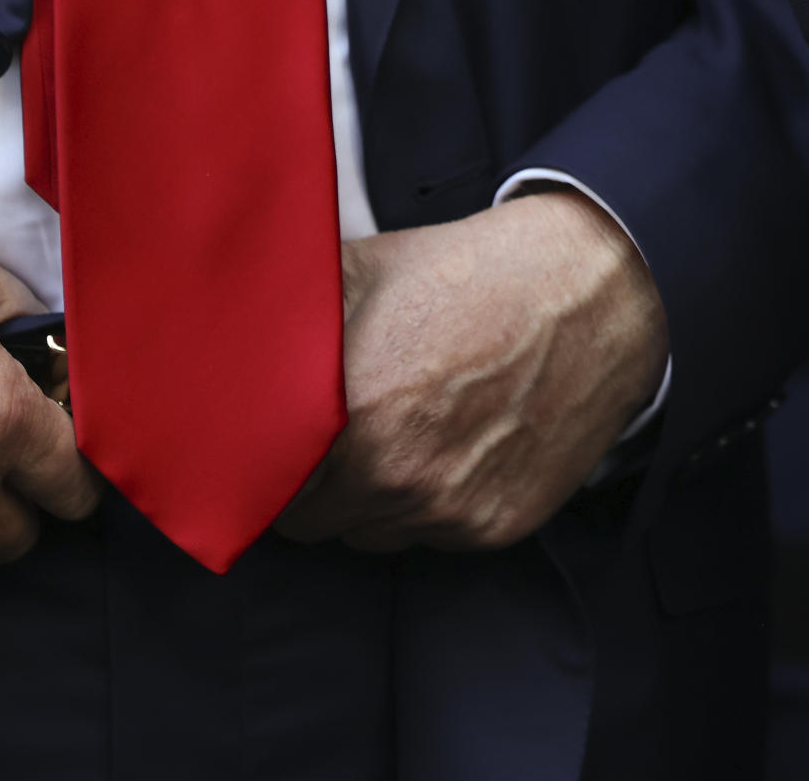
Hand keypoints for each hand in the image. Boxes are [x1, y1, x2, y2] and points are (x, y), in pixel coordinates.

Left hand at [273, 189, 667, 552]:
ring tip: (401, 433)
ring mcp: (447, 507)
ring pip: (370, 535)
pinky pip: (433, 536)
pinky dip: (431, 504)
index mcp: (346, 415)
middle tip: (338, 436)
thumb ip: (286, 317)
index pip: (261, 486)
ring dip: (370, 500)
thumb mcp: (361, 271)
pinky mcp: (496, 525)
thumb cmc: (470, 274)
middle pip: (311, 521)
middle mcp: (393, 475)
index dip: (260, 464)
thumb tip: (219, 327)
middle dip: (313, 485)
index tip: (270, 443)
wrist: (589, 291)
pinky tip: (452, 444)